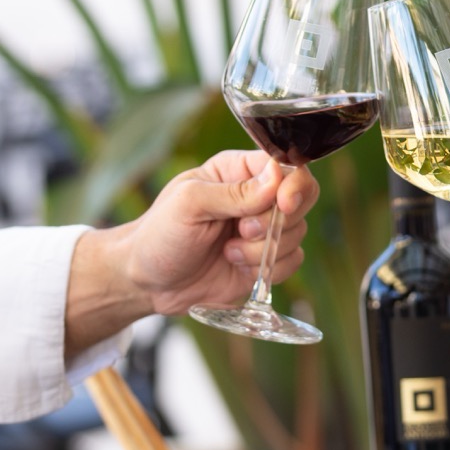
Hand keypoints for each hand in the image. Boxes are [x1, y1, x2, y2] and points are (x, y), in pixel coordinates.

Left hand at [123, 149, 319, 315]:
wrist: (148, 283)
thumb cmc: (159, 234)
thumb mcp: (189, 204)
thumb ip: (234, 192)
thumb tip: (277, 179)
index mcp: (238, 171)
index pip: (286, 166)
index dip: (293, 185)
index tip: (283, 205)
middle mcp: (256, 196)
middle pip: (302, 197)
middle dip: (276, 221)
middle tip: (243, 230)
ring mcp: (263, 229)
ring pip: (297, 233)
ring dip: (262, 250)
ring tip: (227, 250)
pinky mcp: (266, 260)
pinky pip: (292, 261)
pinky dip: (268, 269)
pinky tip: (237, 266)